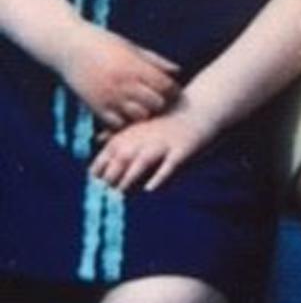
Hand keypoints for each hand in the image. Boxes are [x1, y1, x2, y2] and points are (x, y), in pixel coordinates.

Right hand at [58, 24, 180, 126]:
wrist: (68, 46)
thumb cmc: (103, 43)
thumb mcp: (131, 47)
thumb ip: (154, 61)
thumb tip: (177, 71)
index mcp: (135, 66)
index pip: (166, 86)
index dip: (172, 90)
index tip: (171, 91)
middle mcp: (124, 83)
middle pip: (156, 104)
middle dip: (160, 104)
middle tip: (159, 102)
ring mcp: (109, 97)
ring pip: (138, 117)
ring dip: (144, 115)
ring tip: (142, 108)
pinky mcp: (96, 107)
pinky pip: (117, 125)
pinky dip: (124, 123)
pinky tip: (124, 114)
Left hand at [90, 97, 213, 193]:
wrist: (200, 108)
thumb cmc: (167, 119)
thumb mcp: (139, 123)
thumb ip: (118, 132)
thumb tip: (98, 138)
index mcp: (130, 134)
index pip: (105, 157)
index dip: (98, 174)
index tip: (100, 186)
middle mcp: (143, 139)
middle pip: (120, 161)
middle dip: (111, 179)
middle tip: (109, 194)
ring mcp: (163, 144)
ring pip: (141, 163)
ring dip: (129, 178)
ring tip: (123, 193)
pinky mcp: (182, 151)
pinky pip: (168, 166)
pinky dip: (158, 177)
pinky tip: (150, 189)